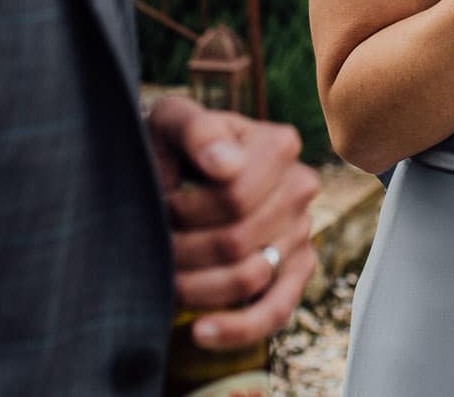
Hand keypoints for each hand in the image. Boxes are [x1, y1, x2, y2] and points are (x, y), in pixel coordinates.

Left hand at [146, 96, 321, 347]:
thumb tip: (226, 166)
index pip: (235, 197)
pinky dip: (236, 329)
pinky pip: (276, 312)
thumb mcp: (171, 122)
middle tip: (153, 239)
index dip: (185, 210)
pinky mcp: (294, 273)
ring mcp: (301, 232)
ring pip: (248, 277)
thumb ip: (196, 130)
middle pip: (236, 240)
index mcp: (278, 146)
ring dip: (194, 284)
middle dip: (182, 248)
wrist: (176, 172)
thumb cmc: (172, 147)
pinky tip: (200, 331)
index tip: (161, 200)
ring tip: (163, 274)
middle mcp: (300, 187)